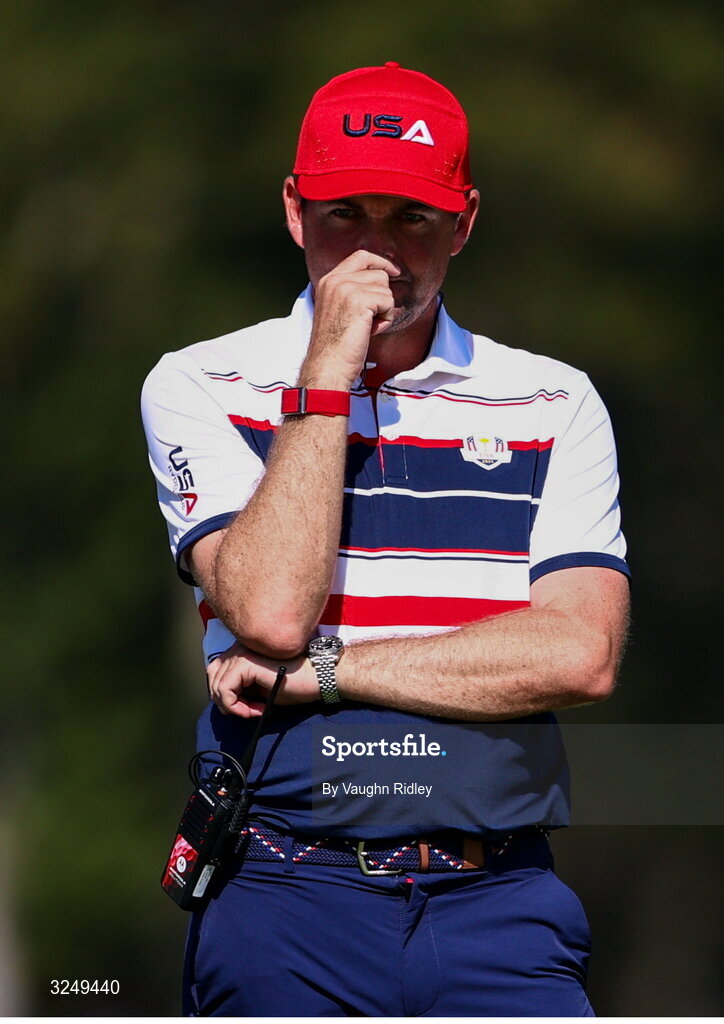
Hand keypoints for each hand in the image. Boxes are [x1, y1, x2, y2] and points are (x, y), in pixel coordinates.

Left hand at [206, 641, 320, 716]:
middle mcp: (239, 647)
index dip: (227, 695)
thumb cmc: (294, 683)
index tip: (246, 707)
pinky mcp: (245, 662)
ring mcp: (241, 653)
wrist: (316, 678)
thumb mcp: (260, 687)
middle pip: (212, 678)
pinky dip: (236, 706)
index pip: (216, 672)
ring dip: (233, 706)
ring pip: (217, 687)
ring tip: (254, 711)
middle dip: (227, 701)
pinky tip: (256, 709)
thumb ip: (241, 686)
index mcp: (242, 650)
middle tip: (248, 711)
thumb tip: (223, 700)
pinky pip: (225, 690)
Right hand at [302, 250, 399, 388]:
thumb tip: (381, 280)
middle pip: (378, 274)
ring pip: (385, 288)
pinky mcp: (359, 301)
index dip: (380, 262)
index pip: (361, 256)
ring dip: (383, 310)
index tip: (393, 271)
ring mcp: (346, 288)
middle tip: (369, 320)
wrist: (328, 365)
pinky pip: (388, 302)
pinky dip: (385, 319)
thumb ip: (353, 291)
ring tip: (367, 327)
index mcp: (329, 280)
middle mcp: (335, 280)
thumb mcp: (339, 309)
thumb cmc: (335, 345)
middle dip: (382, 297)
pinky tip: (371, 331)